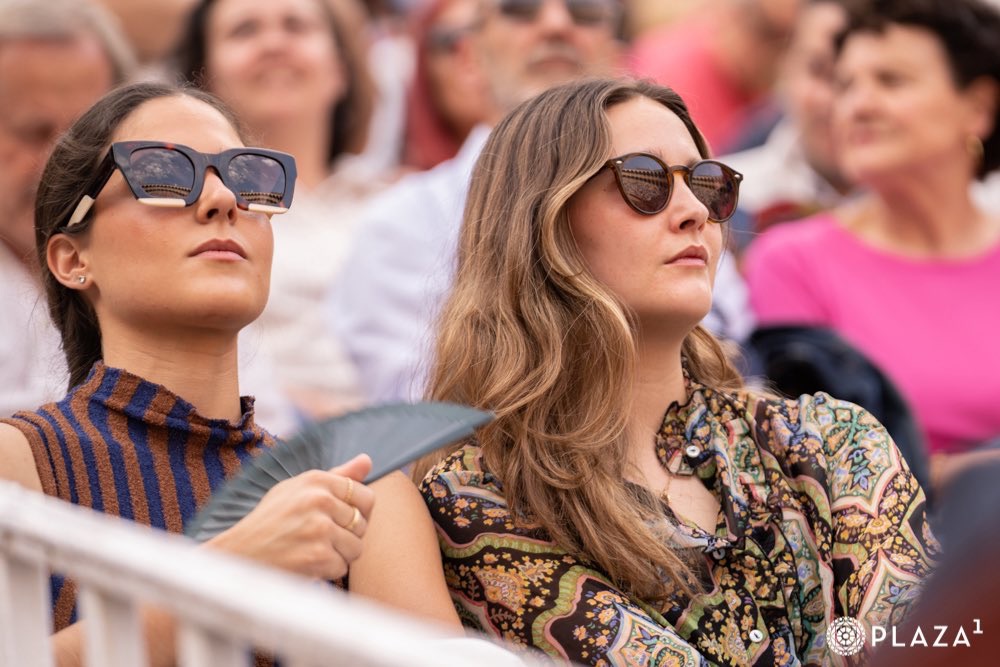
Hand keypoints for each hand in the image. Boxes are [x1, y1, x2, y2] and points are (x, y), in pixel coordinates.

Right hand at [206, 454, 375, 579]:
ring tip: (311, 550)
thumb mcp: (297, 489)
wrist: (238, 554)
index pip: (366, 496)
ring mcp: (319, 529)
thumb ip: (337, 475)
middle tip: (318, 538)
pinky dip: (326, 571)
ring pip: (356, 547)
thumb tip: (368, 460)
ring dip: (338, 554)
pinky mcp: (317, 556)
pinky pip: (342, 566)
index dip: (358, 512)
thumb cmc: (270, 520)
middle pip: (362, 523)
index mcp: (316, 480)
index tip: (339, 519)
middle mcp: (319, 500)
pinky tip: (306, 564)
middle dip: (346, 535)